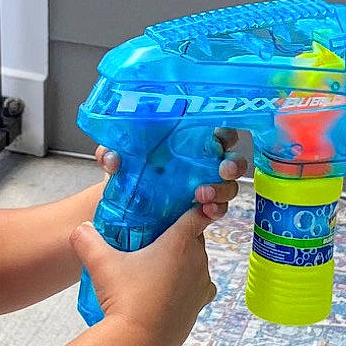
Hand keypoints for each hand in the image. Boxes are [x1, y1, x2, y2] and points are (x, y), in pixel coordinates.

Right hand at [70, 207, 216, 345]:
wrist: (139, 343)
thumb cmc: (124, 299)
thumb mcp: (100, 264)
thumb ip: (87, 239)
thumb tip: (80, 228)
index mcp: (180, 243)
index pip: (196, 215)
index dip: (190, 209)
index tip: (179, 209)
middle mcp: (198, 262)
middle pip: (195, 239)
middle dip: (180, 236)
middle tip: (156, 239)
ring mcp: (201, 286)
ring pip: (198, 264)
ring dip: (184, 262)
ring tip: (158, 267)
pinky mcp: (199, 307)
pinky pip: (198, 288)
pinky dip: (187, 285)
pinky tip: (168, 290)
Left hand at [92, 129, 249, 222]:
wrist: (121, 210)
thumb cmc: (128, 173)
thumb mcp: (119, 160)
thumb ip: (111, 153)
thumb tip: (111, 157)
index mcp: (188, 143)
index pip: (217, 132)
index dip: (226, 134)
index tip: (221, 138)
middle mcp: (202, 165)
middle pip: (233, 160)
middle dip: (233, 164)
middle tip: (222, 169)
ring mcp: (206, 188)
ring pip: (229, 187)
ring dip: (222, 190)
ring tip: (202, 195)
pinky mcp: (202, 211)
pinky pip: (218, 210)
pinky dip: (215, 210)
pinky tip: (205, 212)